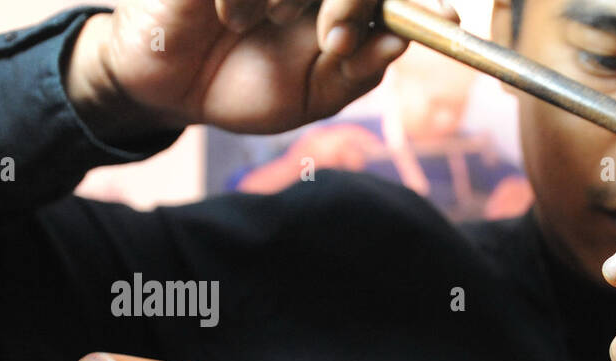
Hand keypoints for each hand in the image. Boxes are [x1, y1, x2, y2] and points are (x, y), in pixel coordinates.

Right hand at [66, 0, 456, 140]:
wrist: (168, 89)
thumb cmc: (243, 86)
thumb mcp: (310, 96)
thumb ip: (357, 71)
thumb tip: (398, 42)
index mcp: (343, 3)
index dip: (420, 4)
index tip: (447, 21)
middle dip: (357, 0)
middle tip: (333, 42)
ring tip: (258, 27)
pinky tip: (228, 15)